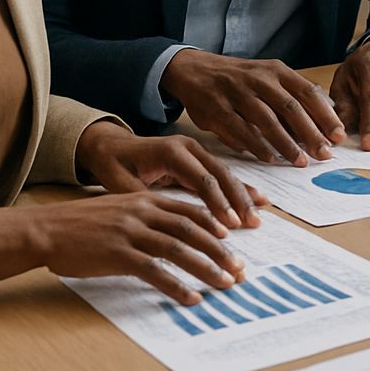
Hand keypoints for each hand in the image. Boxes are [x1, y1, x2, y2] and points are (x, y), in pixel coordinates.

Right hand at [0, 193, 246, 304]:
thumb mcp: (119, 208)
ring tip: (225, 283)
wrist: (46, 229)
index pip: (192, 210)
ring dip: (207, 268)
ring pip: (180, 249)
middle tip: (240, 268)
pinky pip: (155, 271)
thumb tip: (176, 230)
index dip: (217, 224)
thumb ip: (148, 215)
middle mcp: (143, 212)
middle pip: (193, 229)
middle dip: (222, 249)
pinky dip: (176, 285)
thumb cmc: (82, 223)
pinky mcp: (118, 254)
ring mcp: (131, 233)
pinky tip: (191, 298)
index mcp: (146, 200)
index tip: (236, 240)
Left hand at [75, 121, 267, 229]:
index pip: (203, 179)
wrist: (109, 145)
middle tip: (253, 222)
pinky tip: (256, 199)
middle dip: (239, 199)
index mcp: (171, 152)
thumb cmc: (112, 165)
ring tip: (259, 215)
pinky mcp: (198, 159)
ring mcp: (196, 151)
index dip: (218, 203)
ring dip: (243, 195)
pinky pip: (221, 175)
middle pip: (221, 174)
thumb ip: (143, 200)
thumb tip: (163, 222)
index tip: (230, 225)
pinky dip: (238, 189)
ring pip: (225, 174)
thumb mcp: (120, 184)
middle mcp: (189, 148)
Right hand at [160, 48, 344, 165]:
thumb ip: (293, 95)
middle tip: (325, 154)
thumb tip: (326, 118)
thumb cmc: (241, 79)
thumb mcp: (269, 76)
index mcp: (276, 71)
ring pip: (267, 121)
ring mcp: (237, 93)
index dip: (326, 115)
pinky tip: (270, 159)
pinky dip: (257, 146)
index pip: (308, 92)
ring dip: (286, 144)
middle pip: (291, 108)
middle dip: (311, 134)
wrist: (195, 70)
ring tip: (300, 162)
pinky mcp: (217, 109)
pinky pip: (241, 130)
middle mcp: (259, 79)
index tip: (340, 135)